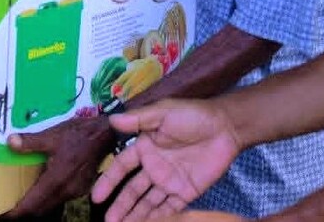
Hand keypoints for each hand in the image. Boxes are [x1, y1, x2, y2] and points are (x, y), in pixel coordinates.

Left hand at [5, 115, 114, 215]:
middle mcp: (65, 191)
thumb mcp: (53, 135)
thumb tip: (9, 142)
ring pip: (50, 204)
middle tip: (8, 206)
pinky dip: (48, 197)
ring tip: (23, 197)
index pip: (30, 205)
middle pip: (39, 209)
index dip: (14, 212)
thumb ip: (30, 142)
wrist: (106, 135)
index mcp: (55, 181)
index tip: (1, 214)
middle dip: (23, 211)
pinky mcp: (81, 188)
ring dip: (37, 204)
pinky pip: (60, 198)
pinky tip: (44, 186)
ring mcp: (74, 191)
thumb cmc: (79, 134)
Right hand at [92, 100, 240, 221]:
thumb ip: (139, 119)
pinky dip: (157, 218)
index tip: (96, 196)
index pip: (122, 167)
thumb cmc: (193, 115)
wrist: (226, 127)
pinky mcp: (185, 192)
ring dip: (135, 215)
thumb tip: (111, 119)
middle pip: (132, 190)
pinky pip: (168, 209)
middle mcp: (155, 166)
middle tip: (108, 221)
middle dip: (120, 205)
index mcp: (146, 147)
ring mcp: (170, 181)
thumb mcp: (164, 112)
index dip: (109, 181)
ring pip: (147, 202)